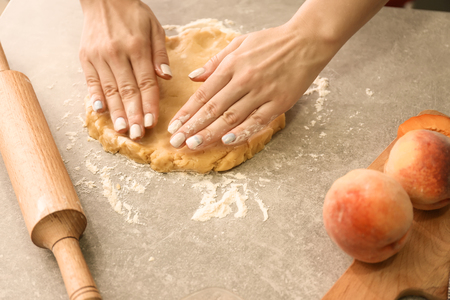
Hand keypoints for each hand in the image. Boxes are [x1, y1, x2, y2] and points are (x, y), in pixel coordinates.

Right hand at [79, 0, 170, 139]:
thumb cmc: (133, 13)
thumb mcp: (154, 27)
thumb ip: (160, 53)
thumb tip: (167, 77)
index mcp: (137, 47)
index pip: (145, 83)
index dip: (149, 104)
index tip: (152, 122)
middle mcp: (117, 53)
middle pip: (127, 91)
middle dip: (134, 115)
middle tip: (138, 134)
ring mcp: (99, 56)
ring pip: (109, 90)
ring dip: (116, 112)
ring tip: (122, 129)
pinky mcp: (85, 58)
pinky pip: (91, 81)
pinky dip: (95, 97)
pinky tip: (101, 112)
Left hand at [167, 23, 336, 149]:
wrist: (307, 41)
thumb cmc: (272, 42)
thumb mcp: (240, 43)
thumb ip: (215, 62)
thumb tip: (193, 77)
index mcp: (232, 66)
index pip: (203, 94)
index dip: (187, 112)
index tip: (174, 126)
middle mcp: (244, 80)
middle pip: (213, 108)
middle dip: (192, 127)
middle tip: (177, 142)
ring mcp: (262, 92)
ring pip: (232, 117)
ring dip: (210, 133)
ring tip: (194, 144)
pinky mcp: (279, 102)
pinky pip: (258, 121)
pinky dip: (242, 132)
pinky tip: (227, 140)